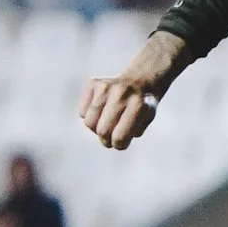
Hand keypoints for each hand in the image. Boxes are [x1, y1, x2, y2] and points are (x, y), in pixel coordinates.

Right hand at [78, 30, 188, 149]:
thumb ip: (130, 133)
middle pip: (102, 131)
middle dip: (106, 140)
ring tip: (106, 124)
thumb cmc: (142, 107)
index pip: (120, 137)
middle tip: (110, 139)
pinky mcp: (93, 83)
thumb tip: (113, 140)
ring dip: (96, 129)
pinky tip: (101, 111)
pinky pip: (82, 112)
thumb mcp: (145, 121)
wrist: (139, 81)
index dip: (119, 145)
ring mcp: (105, 86)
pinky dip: (90, 117)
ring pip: (89, 122)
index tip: (121, 143)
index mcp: (139, 105)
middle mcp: (121, 93)